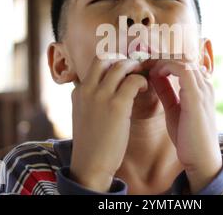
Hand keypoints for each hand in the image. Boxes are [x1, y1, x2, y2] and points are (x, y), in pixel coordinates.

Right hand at [70, 55, 147, 191]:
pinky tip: (144, 88)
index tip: (124, 67)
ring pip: (121, 66)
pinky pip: (133, 81)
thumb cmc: (91, 142)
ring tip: (141, 76)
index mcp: (78, 90)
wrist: (90, 164)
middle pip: (105, 58)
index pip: (95, 64)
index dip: (112, 61)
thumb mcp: (82, 114)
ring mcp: (101, 95)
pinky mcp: (117, 105)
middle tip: (134, 67)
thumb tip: (106, 88)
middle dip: (122, 59)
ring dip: (135, 68)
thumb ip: (90, 98)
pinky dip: (142, 81)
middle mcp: (87, 89)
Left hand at [147, 58, 222, 192]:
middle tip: (145, 62)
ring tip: (148, 66)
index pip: (185, 62)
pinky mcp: (196, 97)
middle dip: (163, 57)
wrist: (201, 159)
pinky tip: (155, 74)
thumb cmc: (188, 137)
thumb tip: (154, 76)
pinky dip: (167, 67)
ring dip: (163, 60)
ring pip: (184, 60)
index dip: (166, 60)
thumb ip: (166, 91)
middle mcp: (205, 85)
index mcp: (201, 87)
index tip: (148, 65)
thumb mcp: (174, 108)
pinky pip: (183, 70)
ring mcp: (203, 89)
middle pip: (184, 57)